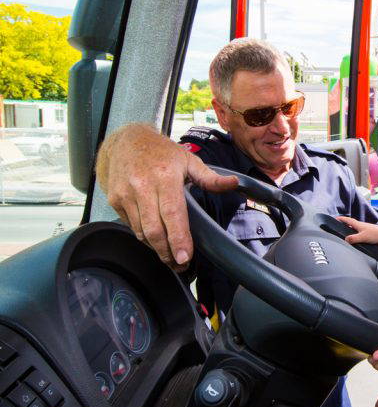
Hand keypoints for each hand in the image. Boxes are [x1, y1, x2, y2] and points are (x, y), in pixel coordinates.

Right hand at [96, 124, 237, 270]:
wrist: (124, 141)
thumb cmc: (160, 152)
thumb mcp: (188, 160)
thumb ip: (210, 178)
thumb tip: (234, 184)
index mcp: (165, 176)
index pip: (173, 214)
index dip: (179, 238)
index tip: (185, 257)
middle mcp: (142, 186)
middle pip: (154, 230)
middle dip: (167, 252)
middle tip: (180, 265)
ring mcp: (125, 194)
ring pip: (141, 231)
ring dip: (156, 248)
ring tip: (170, 256)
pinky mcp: (114, 200)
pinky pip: (131, 226)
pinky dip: (143, 236)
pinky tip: (155, 238)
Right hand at [337, 216, 377, 247]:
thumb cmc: (376, 235)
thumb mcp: (362, 237)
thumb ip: (353, 238)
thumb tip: (345, 239)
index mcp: (359, 224)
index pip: (348, 220)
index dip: (341, 219)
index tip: (336, 218)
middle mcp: (361, 226)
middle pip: (351, 224)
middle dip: (345, 225)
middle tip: (339, 226)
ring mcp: (365, 230)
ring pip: (355, 230)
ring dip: (351, 231)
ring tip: (346, 235)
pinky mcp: (368, 235)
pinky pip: (359, 235)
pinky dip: (356, 236)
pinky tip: (355, 241)